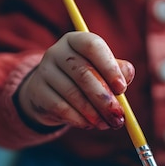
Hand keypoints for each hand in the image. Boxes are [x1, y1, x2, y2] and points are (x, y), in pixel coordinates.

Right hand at [18, 32, 134, 129]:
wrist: (50, 93)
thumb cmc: (85, 79)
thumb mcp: (103, 71)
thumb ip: (118, 71)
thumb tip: (127, 74)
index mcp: (77, 40)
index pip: (93, 46)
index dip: (109, 68)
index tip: (122, 89)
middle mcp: (57, 51)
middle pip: (83, 73)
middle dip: (104, 99)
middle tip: (119, 117)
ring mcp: (44, 70)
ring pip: (73, 94)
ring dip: (94, 113)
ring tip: (108, 124)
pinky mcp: (37, 91)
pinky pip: (61, 107)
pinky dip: (79, 119)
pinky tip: (90, 125)